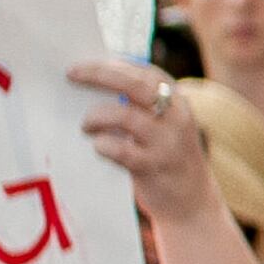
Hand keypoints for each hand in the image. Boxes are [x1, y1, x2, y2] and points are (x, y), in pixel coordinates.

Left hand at [73, 61, 216, 227]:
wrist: (192, 200)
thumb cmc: (166, 155)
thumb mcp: (165, 124)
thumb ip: (141, 104)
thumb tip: (95, 80)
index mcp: (178, 100)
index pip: (145, 71)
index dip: (115, 64)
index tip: (86, 63)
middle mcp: (176, 117)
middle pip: (135, 85)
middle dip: (100, 75)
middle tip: (71, 74)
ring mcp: (167, 142)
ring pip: (125, 116)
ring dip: (96, 116)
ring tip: (85, 124)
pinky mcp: (154, 167)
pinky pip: (121, 150)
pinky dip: (103, 145)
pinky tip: (97, 146)